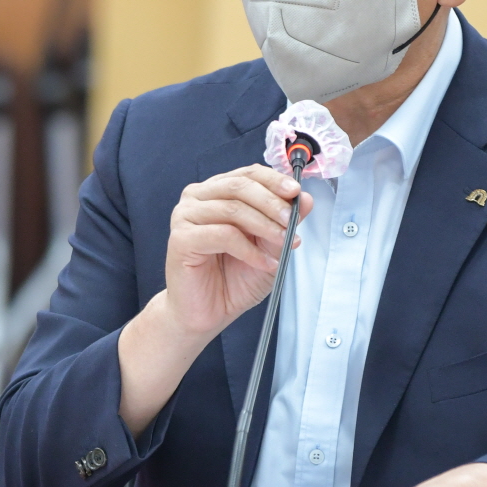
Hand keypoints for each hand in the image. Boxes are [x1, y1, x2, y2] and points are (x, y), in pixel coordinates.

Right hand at [162, 164, 310, 336]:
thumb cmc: (232, 279)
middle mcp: (197, 198)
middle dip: (272, 203)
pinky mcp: (181, 239)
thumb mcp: (269, 246)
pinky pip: (223, 235)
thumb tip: (305, 198)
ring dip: (265, 227)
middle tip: (292, 222)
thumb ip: (284, 221)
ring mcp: (185, 216)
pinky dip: (250, 250)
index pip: (247, 173)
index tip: (296, 192)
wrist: (207, 313)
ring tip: (284, 244)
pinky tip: (265, 263)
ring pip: (233, 209)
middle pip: (240, 186)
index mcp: (217, 192)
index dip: (274, 180)